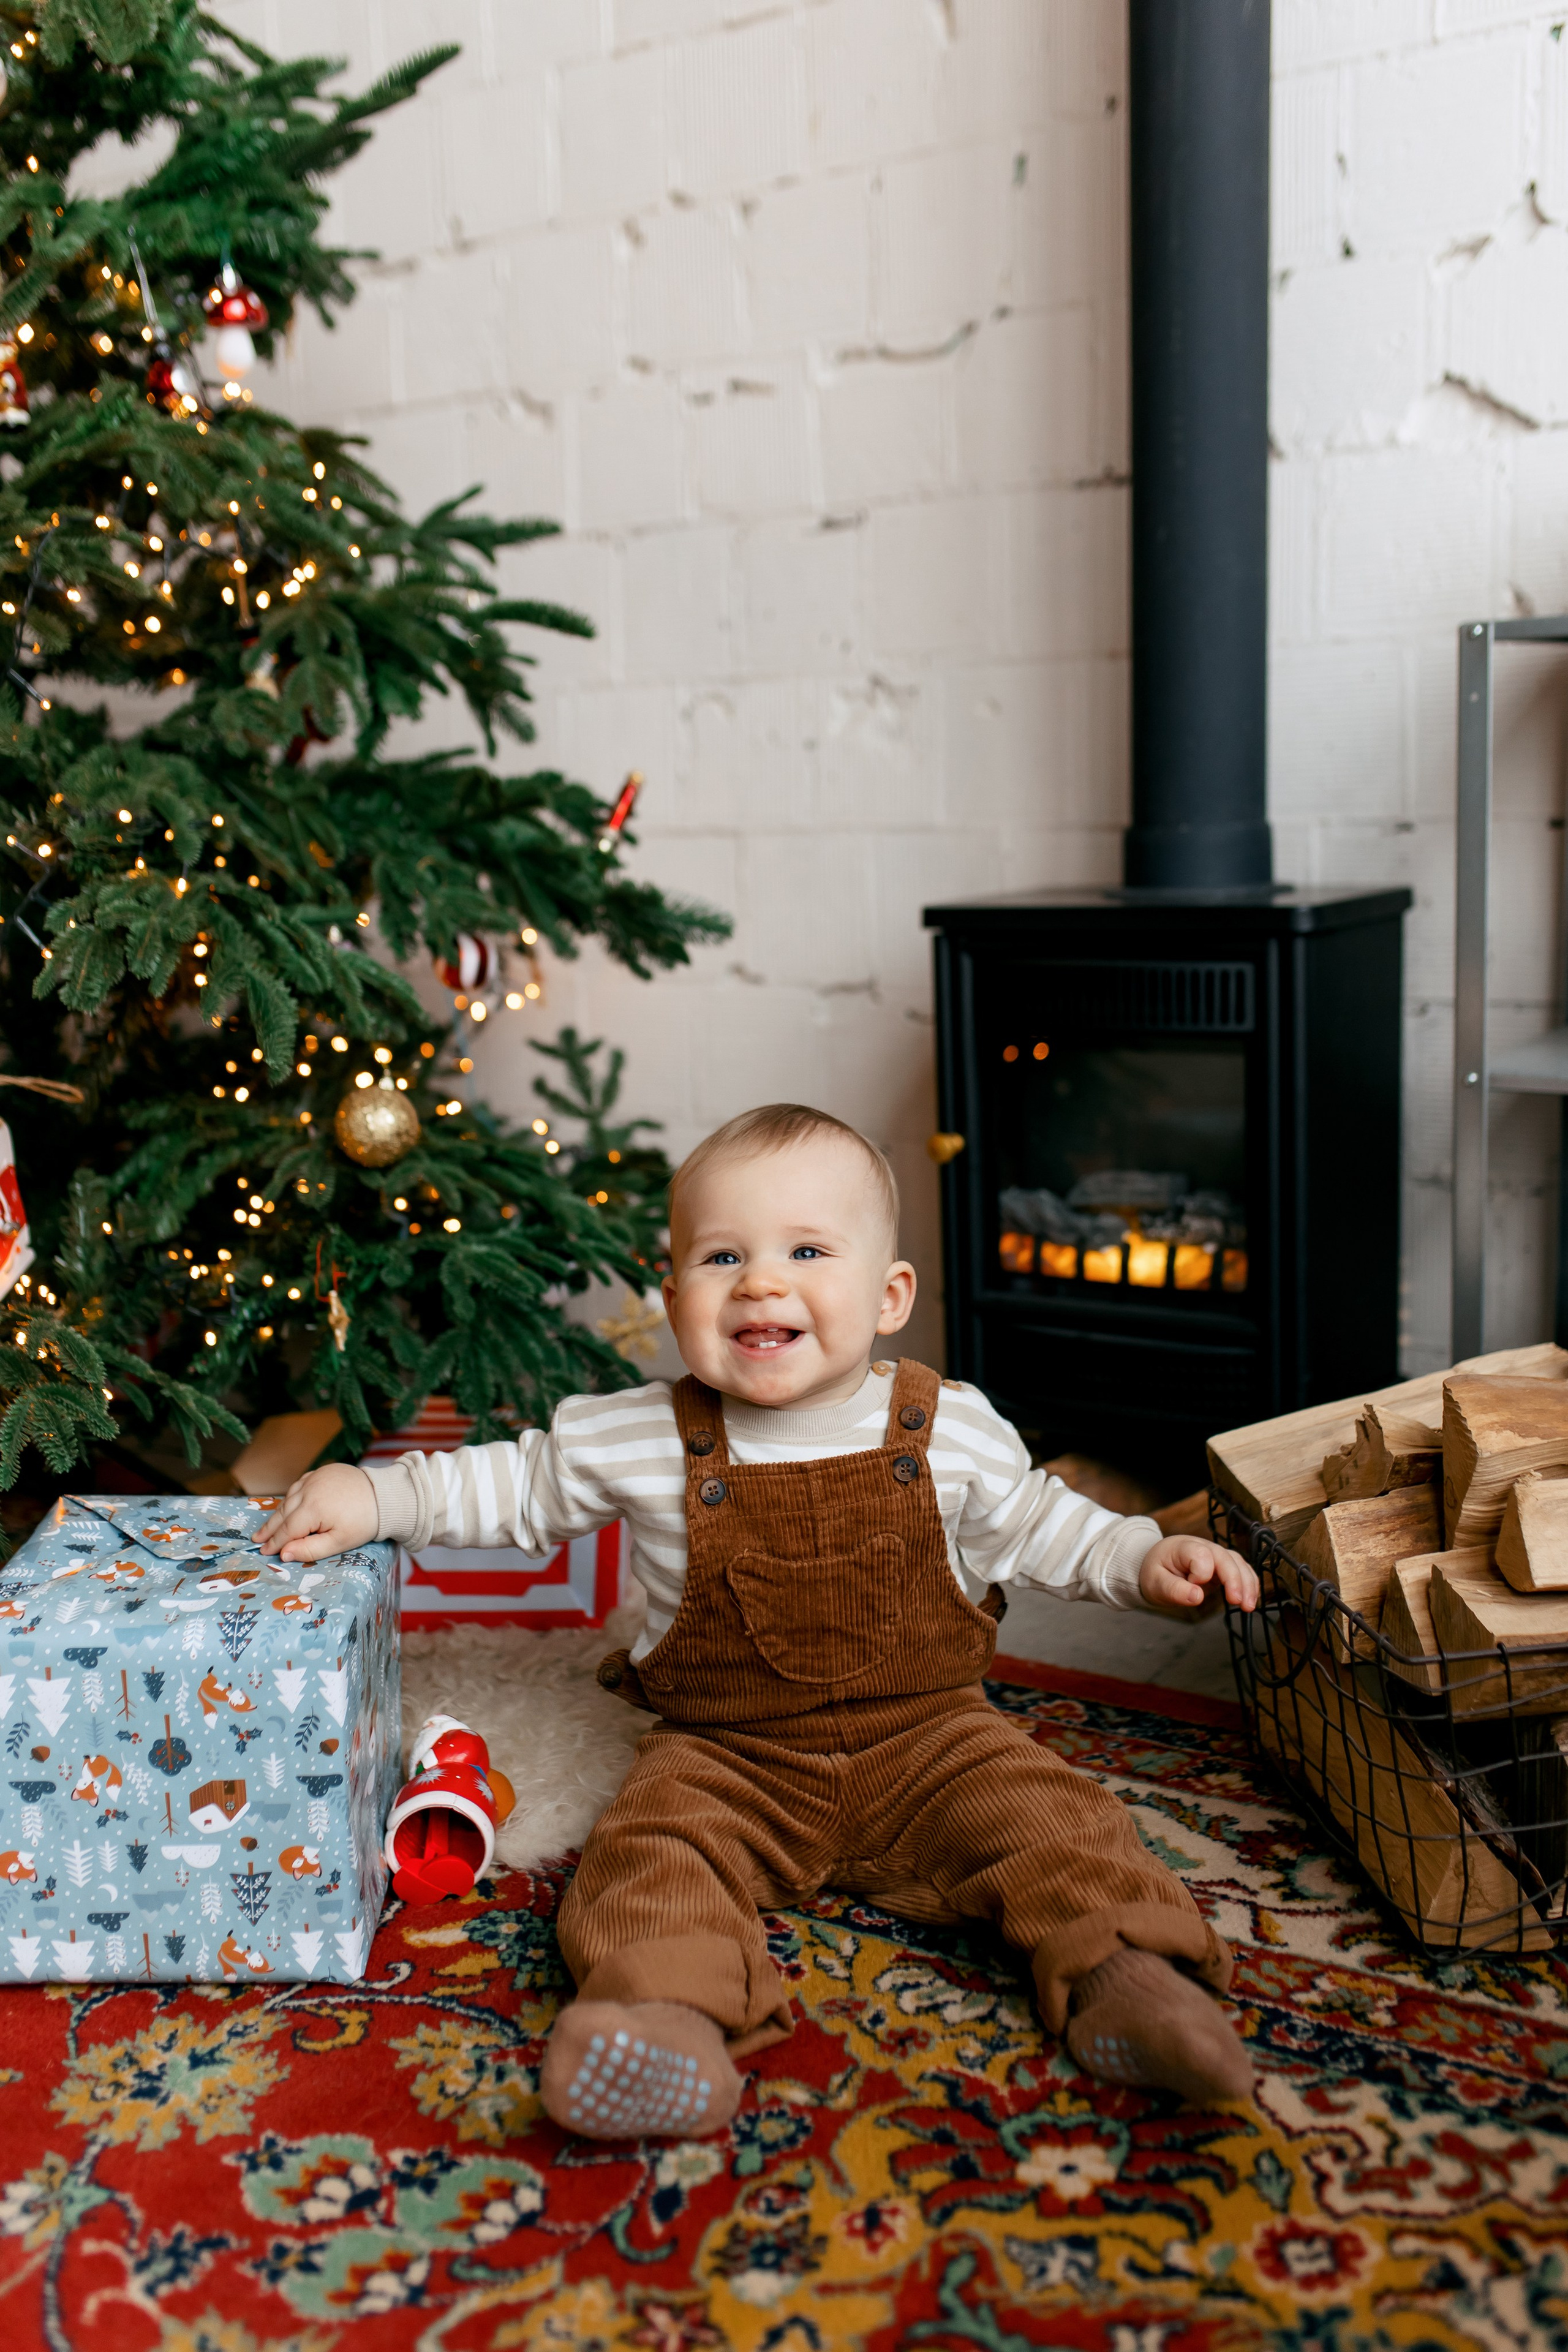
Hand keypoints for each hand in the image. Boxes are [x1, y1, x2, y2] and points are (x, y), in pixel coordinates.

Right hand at [258, 1463, 378, 1561]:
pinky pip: (299, 1485)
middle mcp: (310, 1489)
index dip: (275, 1541)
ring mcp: (315, 1477)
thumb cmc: (364, 1522)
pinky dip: (292, 1497)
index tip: (263, 1551)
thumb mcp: (339, 1542)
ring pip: (290, 1497)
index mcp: (313, 1508)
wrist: (384, 1496)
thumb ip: (310, 1549)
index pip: (287, 1529)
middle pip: (284, 1512)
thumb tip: (284, 1554)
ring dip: (279, 1512)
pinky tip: (288, 1505)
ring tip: (269, 1526)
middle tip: (257, 1539)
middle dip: (270, 1528)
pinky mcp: (322, 1471)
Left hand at [1138, 1534, 1257, 1616]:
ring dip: (1247, 1583)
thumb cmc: (1156, 1572)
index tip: (1191, 1586)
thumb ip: (1175, 1590)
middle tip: (1238, 1602)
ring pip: (1238, 1563)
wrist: (1158, 1564)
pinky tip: (1251, 1599)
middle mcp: (1203, 1546)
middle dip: (1235, 1580)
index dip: (1200, 1574)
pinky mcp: (1223, 1565)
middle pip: (1225, 1558)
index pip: (1201, 1555)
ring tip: (1248, 1606)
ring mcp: (1216, 1554)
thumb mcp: (1156, 1584)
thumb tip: (1197, 1597)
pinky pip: (1241, 1569)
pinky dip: (1249, 1583)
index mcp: (1184, 1547)